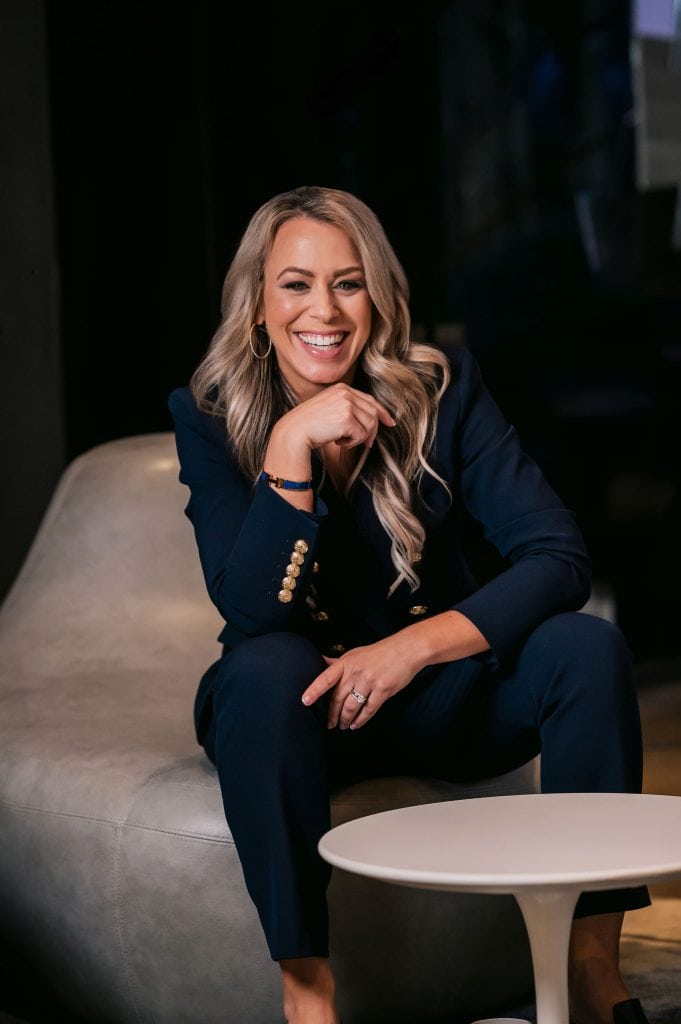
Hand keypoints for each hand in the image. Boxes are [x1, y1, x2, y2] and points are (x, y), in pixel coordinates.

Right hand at [271, 383, 395, 456]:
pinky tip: (339, 442)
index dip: (382, 412)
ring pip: (369, 424)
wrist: (294, 432)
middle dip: (373, 431)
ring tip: (344, 441)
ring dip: (360, 438)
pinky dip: (353, 443)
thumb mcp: (329, 410)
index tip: (390, 422)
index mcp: (342, 388)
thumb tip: (372, 422)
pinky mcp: (346, 417)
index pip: (369, 399)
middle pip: (373, 412)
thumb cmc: (310, 425)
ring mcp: (346, 403)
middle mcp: (345, 392)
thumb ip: (348, 409)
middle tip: (367, 445)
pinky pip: (361, 434)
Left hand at [301, 635, 419, 729]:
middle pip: (338, 698)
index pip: (326, 678)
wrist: (405, 650)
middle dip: (332, 714)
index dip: (314, 690)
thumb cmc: (378, 652)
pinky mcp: (383, 690)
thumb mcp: (355, 653)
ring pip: (352, 707)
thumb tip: (319, 661)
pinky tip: (356, 724)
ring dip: (345, 720)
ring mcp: (370, 681)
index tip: (305, 701)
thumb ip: (337, 662)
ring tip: (343, 726)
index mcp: (346, 662)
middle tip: (329, 724)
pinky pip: (369, 710)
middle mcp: (356, 672)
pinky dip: (361, 720)